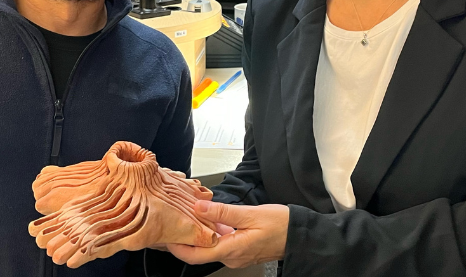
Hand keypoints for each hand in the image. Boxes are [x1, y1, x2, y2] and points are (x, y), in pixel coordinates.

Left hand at [166, 200, 288, 268]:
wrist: (300, 235)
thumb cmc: (281, 225)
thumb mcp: (251, 214)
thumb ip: (223, 213)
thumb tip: (199, 208)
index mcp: (232, 250)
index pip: (195, 255)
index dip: (177, 247)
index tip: (165, 236)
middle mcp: (232, 257)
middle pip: (199, 253)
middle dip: (184, 239)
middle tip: (173, 222)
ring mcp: (236, 256)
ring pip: (210, 248)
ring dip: (199, 234)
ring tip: (188, 216)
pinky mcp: (241, 251)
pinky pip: (221, 244)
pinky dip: (212, 234)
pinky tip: (210, 219)